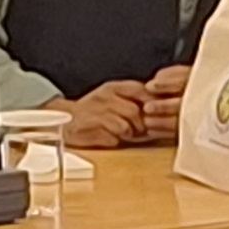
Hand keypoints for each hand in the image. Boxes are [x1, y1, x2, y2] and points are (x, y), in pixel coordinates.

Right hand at [62, 75, 181, 151]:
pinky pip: (113, 138)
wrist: (66, 121)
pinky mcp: (91, 129)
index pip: (142, 91)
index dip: (152, 105)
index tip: (155, 115)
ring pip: (125, 127)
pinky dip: (115, 141)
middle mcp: (105, 96)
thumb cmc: (95, 111)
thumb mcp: (114, 97)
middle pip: (136, 112)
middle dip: (140, 125)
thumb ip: (136, 98)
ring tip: (122, 134)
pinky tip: (110, 138)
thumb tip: (162, 106)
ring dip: (128, 134)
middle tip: (138, 130)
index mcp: (114, 87)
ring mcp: (97, 113)